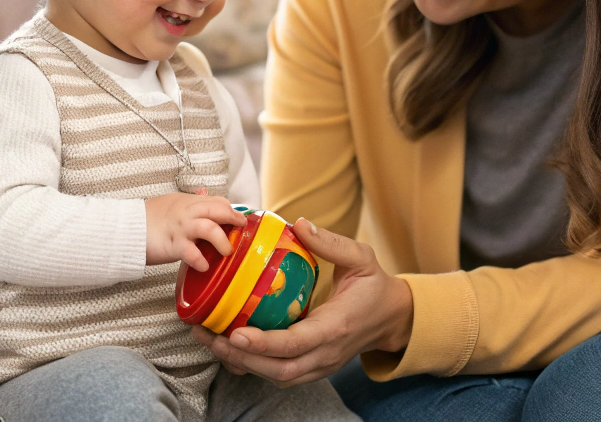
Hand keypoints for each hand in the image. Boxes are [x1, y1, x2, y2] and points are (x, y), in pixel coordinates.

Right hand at [146, 193, 246, 269]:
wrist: (127, 228)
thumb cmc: (149, 218)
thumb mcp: (171, 203)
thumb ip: (188, 203)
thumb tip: (204, 195)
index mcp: (187, 202)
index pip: (216, 201)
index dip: (230, 209)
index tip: (238, 219)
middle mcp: (187, 212)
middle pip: (217, 210)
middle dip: (233, 218)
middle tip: (241, 228)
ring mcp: (181, 229)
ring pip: (209, 229)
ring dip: (222, 241)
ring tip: (226, 251)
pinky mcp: (174, 245)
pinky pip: (193, 253)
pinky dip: (201, 261)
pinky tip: (204, 266)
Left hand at [191, 217, 413, 385]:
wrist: (392, 318)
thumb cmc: (374, 285)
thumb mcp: (361, 258)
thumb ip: (331, 243)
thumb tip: (299, 224)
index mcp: (334, 327)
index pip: (294, 343)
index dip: (263, 343)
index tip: (235, 333)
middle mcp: (325, 353)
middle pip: (278, 369)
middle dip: (240, 357)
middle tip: (208, 335)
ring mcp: (319, 365)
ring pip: (276, 376)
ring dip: (241, 363)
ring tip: (209, 339)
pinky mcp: (313, 366)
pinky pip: (280, 373)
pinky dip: (252, 365)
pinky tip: (229, 347)